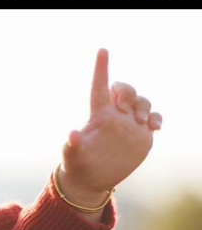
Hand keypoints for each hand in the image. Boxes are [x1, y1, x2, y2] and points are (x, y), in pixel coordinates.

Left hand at [60, 49, 161, 199]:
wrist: (93, 179)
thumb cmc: (78, 164)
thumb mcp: (73, 155)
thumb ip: (73, 144)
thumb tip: (73, 134)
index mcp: (97, 114)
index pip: (99, 86)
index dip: (101, 68)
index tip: (102, 50)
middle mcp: (114, 115)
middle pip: (125, 90)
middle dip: (127, 92)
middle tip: (124, 108)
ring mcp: (129, 123)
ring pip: (142, 102)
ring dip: (143, 106)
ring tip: (141, 122)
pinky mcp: (142, 134)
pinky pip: (154, 118)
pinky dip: (157, 118)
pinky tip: (155, 127)